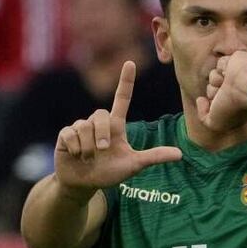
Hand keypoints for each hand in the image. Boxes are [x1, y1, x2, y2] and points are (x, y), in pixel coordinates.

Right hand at [54, 61, 181, 191]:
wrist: (83, 184)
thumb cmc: (109, 172)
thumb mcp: (133, 164)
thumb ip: (154, 157)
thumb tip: (180, 154)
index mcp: (116, 125)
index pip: (122, 98)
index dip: (126, 81)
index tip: (130, 63)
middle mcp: (98, 122)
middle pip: (100, 114)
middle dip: (102, 134)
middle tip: (103, 150)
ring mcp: (80, 127)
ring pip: (84, 126)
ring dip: (88, 147)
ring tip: (88, 158)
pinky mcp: (65, 135)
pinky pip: (70, 134)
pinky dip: (75, 148)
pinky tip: (75, 155)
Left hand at [196, 51, 246, 130]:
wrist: (245, 89)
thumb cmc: (232, 107)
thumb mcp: (215, 123)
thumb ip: (203, 116)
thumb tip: (200, 99)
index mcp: (233, 104)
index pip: (212, 101)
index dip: (212, 104)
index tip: (222, 107)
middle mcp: (235, 90)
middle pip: (211, 88)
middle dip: (213, 91)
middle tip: (224, 94)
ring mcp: (237, 76)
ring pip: (213, 75)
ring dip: (216, 80)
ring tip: (227, 83)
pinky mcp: (238, 61)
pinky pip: (220, 62)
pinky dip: (223, 67)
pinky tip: (230, 72)